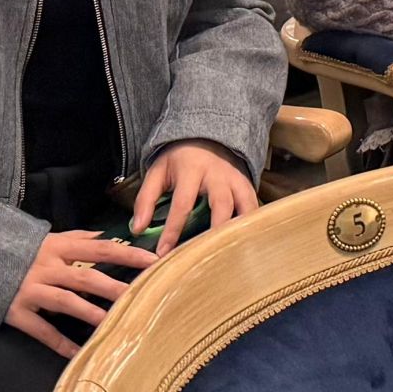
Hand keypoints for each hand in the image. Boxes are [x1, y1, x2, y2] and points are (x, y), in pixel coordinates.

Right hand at [5, 228, 154, 359]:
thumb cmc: (21, 250)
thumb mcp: (50, 238)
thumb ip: (79, 238)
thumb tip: (108, 235)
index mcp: (58, 246)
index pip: (100, 248)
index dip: (127, 253)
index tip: (153, 261)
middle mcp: (47, 267)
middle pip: (86, 277)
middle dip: (114, 287)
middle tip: (139, 297)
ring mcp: (31, 290)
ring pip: (66, 302)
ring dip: (91, 313)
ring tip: (114, 323)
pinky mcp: (17, 312)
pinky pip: (42, 330)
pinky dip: (61, 344)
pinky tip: (80, 354)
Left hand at [130, 140, 256, 256]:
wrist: (206, 136)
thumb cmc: (179, 160)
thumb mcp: (157, 173)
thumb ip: (145, 199)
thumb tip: (137, 229)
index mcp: (192, 169)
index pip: (183, 203)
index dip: (173, 230)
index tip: (163, 253)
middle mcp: (218, 175)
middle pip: (221, 203)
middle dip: (215, 230)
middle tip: (205, 255)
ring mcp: (236, 180)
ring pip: (245, 204)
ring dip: (239, 228)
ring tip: (232, 253)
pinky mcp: (247, 185)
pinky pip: (254, 206)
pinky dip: (252, 225)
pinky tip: (247, 243)